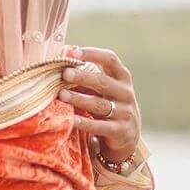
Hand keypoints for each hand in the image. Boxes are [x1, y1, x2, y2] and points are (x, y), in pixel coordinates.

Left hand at [59, 45, 140, 163]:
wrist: (127, 138)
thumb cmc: (109, 108)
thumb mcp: (103, 91)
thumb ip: (87, 78)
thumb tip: (62, 57)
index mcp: (122, 78)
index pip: (110, 60)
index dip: (92, 53)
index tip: (73, 51)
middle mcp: (126, 93)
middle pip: (103, 82)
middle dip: (83, 77)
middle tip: (65, 73)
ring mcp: (125, 112)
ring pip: (100, 104)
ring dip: (79, 99)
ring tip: (61, 95)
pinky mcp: (121, 131)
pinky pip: (100, 126)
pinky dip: (85, 123)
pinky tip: (72, 119)